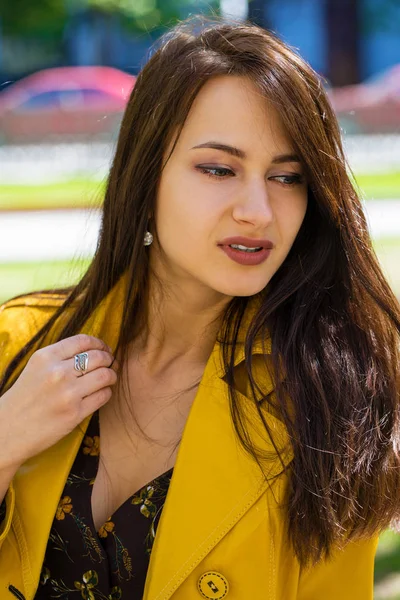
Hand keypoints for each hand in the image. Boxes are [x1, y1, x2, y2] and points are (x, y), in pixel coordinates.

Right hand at [0, 334, 117, 471]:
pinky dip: (107, 392)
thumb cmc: (24, 398)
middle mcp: (57, 372)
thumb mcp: (36, 368)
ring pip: (105, 375)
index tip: (104, 349)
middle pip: (99, 357)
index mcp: (46, 357)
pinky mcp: (75, 414)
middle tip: (110, 364)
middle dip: (109, 359)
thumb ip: (60, 357)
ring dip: (112, 375)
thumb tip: (93, 349)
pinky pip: (103, 396)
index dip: (99, 343)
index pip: (83, 341)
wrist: (8, 431)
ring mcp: (67, 393)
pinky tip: (101, 393)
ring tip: (109, 378)